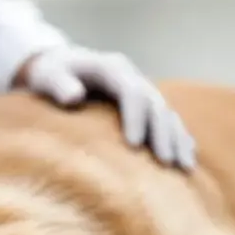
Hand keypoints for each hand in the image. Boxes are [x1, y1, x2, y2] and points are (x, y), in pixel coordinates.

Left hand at [17, 45, 196, 170]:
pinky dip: (180, 139)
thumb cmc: (49, 74)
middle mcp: (133, 78)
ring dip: (178, 141)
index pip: (132, 92)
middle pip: (156, 105)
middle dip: (163, 134)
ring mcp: (142, 91)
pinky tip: (189, 160)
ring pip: (167, 115)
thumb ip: (57, 83)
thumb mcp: (46, 75)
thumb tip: (73, 97)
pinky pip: (168, 122)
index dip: (135, 117)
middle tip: (166, 163)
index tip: (134, 146)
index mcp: (112, 68)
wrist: (59, 66)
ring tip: (185, 168)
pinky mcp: (144, 106)